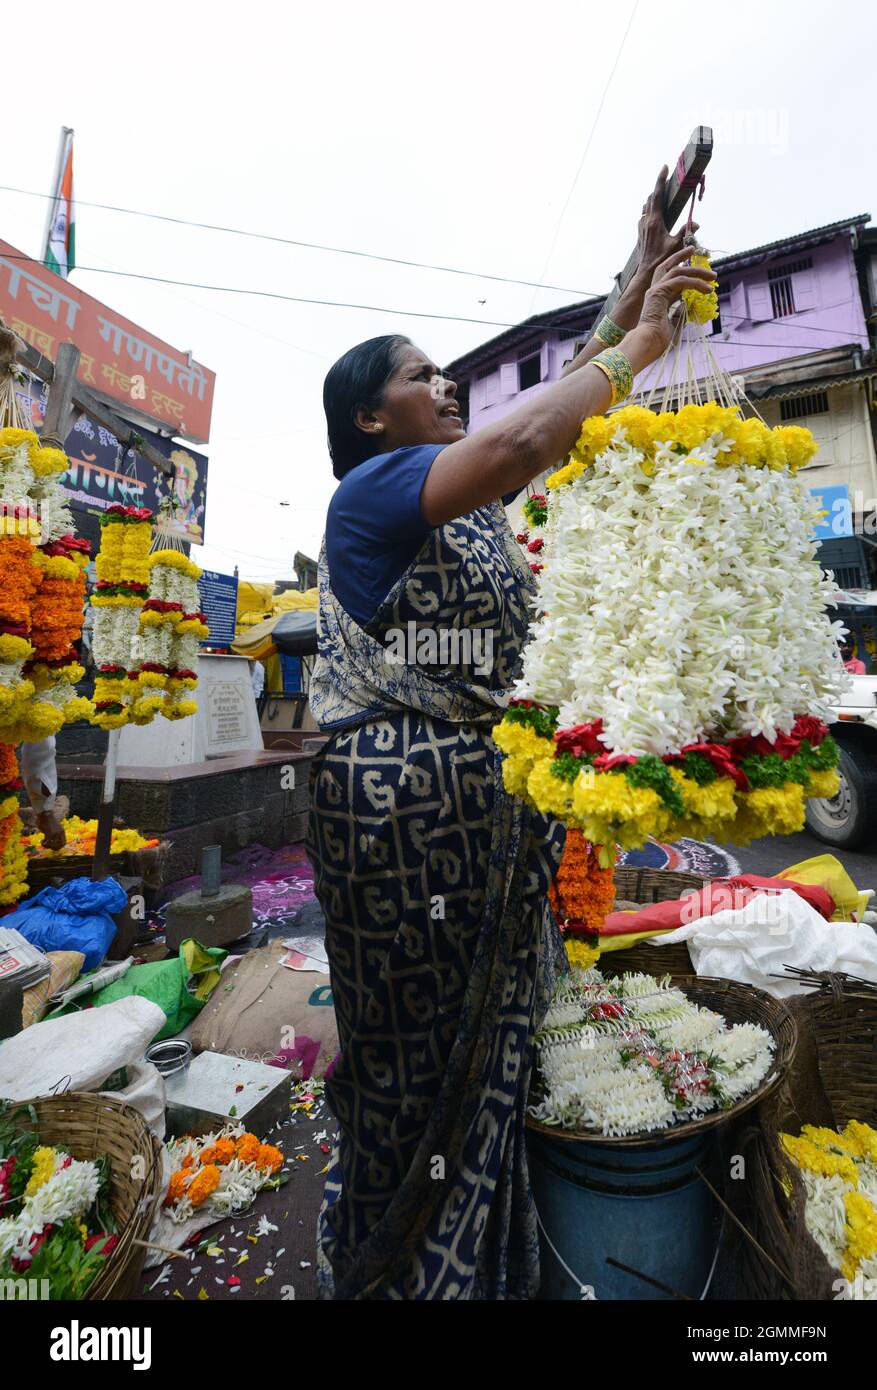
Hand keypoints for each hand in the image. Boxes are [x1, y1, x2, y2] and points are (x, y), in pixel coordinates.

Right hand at [37, 809, 65, 851]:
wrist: (45, 814)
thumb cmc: (47, 820)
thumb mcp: (54, 828)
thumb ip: (54, 833)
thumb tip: (50, 840)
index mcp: (62, 832)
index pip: (64, 843)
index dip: (59, 846)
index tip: (52, 846)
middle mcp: (60, 833)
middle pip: (60, 846)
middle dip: (53, 848)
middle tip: (47, 846)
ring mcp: (55, 834)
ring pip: (53, 845)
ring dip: (47, 846)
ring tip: (43, 843)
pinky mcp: (50, 833)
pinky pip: (47, 843)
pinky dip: (44, 844)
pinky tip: (41, 841)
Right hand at [625, 247, 716, 367]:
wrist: (647, 345)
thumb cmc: (658, 341)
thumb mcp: (674, 325)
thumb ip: (679, 314)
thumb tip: (687, 306)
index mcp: (658, 299)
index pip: (671, 278)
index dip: (684, 272)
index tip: (698, 271)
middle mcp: (655, 291)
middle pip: (668, 266)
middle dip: (682, 256)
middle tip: (695, 251)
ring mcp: (655, 290)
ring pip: (677, 270)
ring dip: (696, 270)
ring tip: (712, 276)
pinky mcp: (658, 292)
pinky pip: (680, 280)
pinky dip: (695, 283)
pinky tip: (707, 289)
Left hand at [635, 165, 697, 280]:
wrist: (646, 271)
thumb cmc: (662, 259)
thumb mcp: (676, 245)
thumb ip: (686, 232)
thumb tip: (696, 223)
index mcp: (655, 221)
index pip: (657, 195)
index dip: (660, 180)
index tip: (665, 167)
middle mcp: (646, 221)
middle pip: (651, 197)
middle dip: (658, 186)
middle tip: (666, 177)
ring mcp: (641, 226)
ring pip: (646, 206)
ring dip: (653, 197)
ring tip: (662, 192)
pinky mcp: (640, 231)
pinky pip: (644, 215)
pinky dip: (649, 208)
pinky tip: (655, 211)